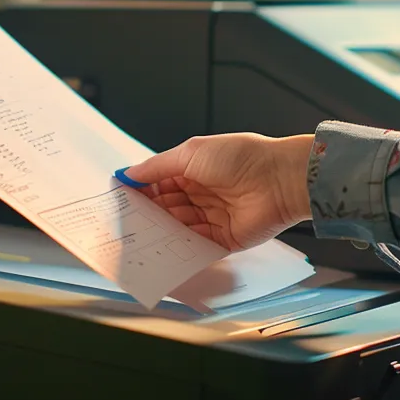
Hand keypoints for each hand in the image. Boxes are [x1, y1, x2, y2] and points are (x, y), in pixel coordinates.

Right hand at [119, 133, 317, 251]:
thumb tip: (128, 174)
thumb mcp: (191, 153)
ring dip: (161, 231)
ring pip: (178, 228)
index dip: (140, 191)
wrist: (280, 180)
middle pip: (166, 208)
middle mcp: (202, 194)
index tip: (120, 199)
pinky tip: (164, 247)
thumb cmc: (242, 158)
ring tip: (140, 235)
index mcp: (194, 170)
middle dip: (147, 214)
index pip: (159, 184)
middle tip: (125, 221)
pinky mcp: (224, 239)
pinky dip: (180, 246)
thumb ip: (157, 167)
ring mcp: (213, 217)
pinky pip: (196, 246)